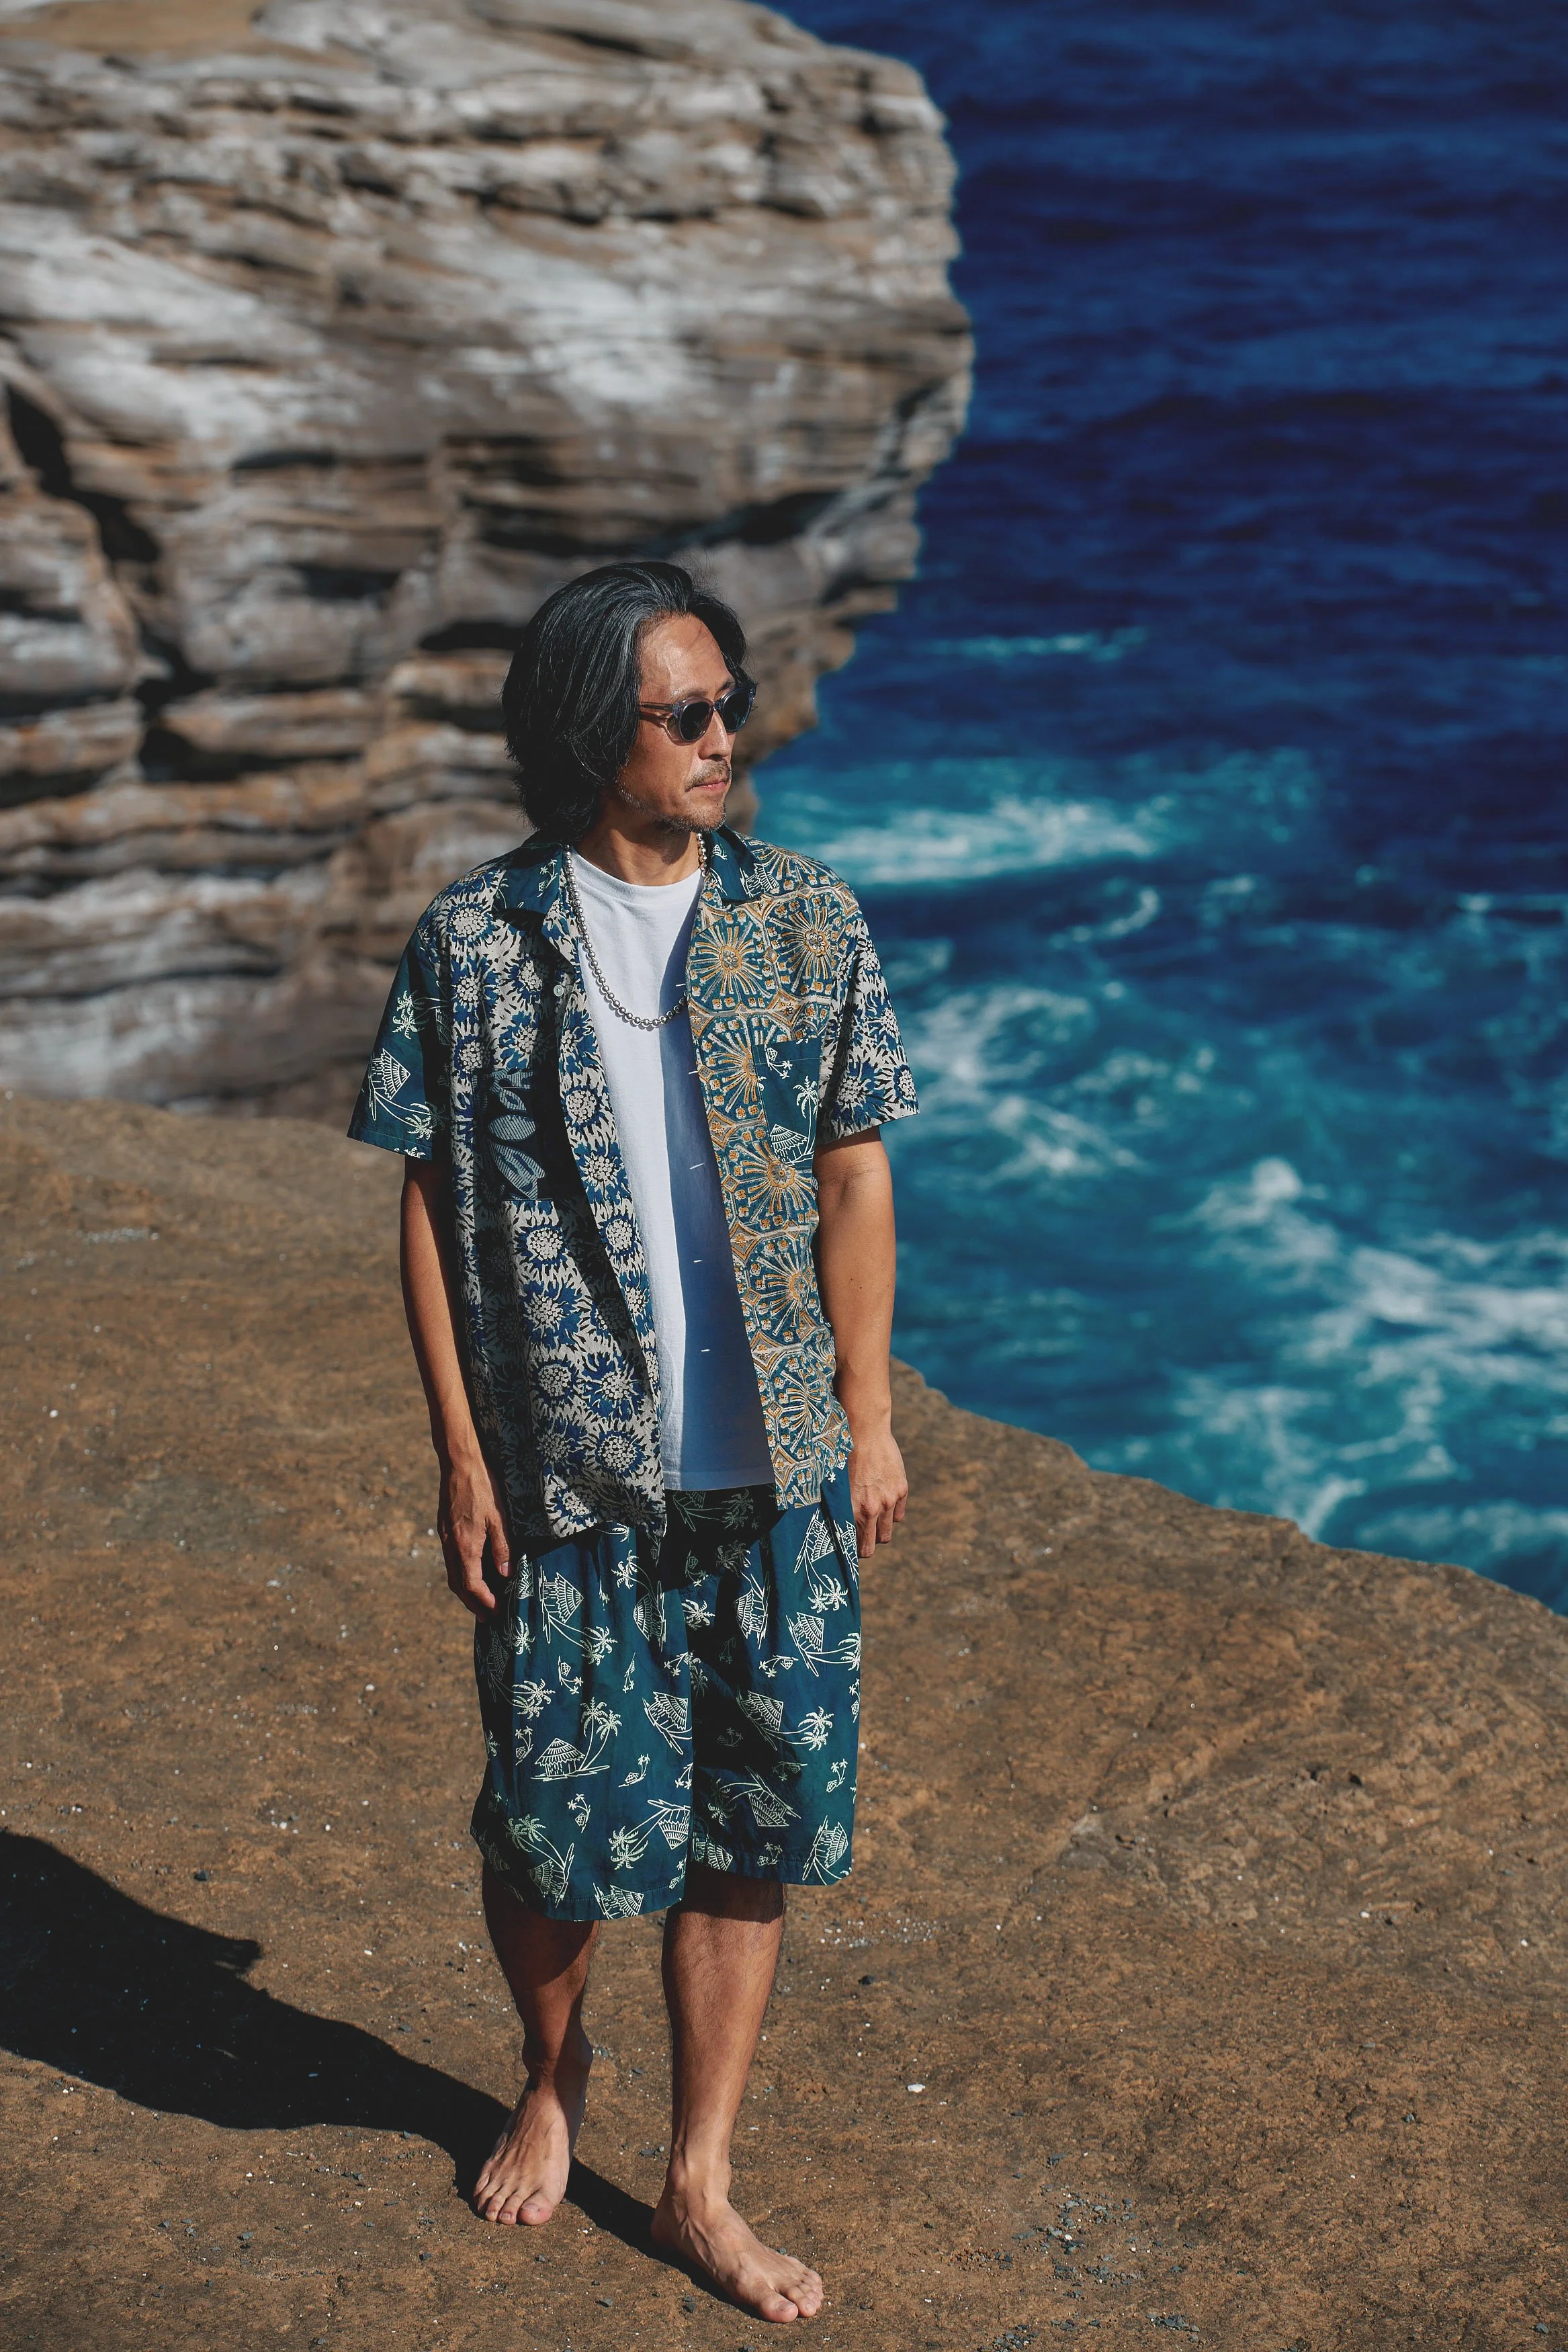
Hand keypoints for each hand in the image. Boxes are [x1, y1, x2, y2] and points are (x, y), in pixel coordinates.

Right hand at [438, 1449, 511, 1616]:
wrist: (459, 1463)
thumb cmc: (482, 1486)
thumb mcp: (499, 1517)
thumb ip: (502, 1547)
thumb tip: (505, 1574)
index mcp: (465, 1545)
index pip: (472, 1585)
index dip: (484, 1602)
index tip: (496, 1612)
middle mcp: (451, 1545)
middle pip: (458, 1585)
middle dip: (473, 1604)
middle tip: (488, 1618)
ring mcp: (445, 1537)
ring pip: (453, 1574)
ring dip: (466, 1591)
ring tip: (481, 1602)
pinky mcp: (445, 1529)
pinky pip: (452, 1560)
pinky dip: (462, 1575)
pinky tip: (474, 1574)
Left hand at [847, 1420, 907, 1558]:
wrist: (865, 1431)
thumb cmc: (842, 1455)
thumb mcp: (835, 1485)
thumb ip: (839, 1507)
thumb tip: (833, 1526)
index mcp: (852, 1510)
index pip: (856, 1545)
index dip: (853, 1549)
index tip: (850, 1548)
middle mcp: (873, 1509)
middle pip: (873, 1544)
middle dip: (866, 1546)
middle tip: (861, 1541)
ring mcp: (889, 1500)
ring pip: (887, 1531)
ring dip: (879, 1531)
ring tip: (871, 1522)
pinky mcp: (901, 1490)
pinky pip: (898, 1514)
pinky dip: (891, 1514)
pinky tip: (882, 1505)